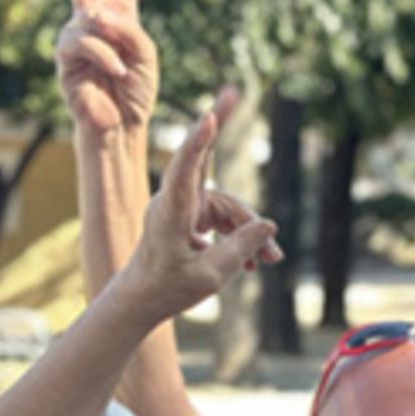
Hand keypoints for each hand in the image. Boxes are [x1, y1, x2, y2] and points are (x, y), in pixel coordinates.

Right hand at [46, 0, 158, 140]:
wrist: (121, 127)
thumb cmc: (136, 92)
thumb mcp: (146, 54)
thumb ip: (129, 28)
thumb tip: (98, 15)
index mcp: (119, 13)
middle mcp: (93, 18)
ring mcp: (76, 36)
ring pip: (90, 18)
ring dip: (112, 42)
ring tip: (123, 68)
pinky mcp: (64, 58)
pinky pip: (85, 42)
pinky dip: (105, 56)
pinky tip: (115, 72)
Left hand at [119, 90, 281, 323]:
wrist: (142, 299)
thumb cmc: (168, 288)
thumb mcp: (210, 275)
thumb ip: (241, 248)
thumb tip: (269, 225)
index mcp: (171, 212)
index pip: (185, 170)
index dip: (198, 142)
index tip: (207, 116)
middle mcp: (176, 201)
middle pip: (213, 177)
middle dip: (233, 166)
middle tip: (240, 116)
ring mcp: (185, 206)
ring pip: (228, 208)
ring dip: (250, 233)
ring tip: (271, 260)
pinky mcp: (191, 216)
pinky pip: (224, 219)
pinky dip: (240, 238)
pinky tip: (255, 263)